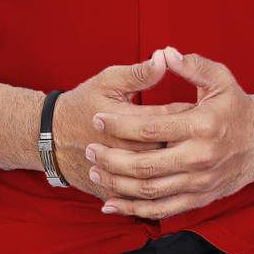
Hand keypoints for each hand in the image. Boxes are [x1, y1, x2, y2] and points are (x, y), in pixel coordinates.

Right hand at [51, 49, 193, 199]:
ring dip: (176, 165)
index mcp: (124, 119)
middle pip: (167, 149)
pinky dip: (160, 188)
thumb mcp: (108, 81)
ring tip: (187, 152)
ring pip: (157, 175)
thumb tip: (164, 57)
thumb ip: (139, 73)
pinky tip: (172, 177)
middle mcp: (123, 149)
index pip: (167, 118)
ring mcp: (117, 173)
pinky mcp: (113, 189)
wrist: (52, 137)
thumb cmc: (83, 104)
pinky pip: (141, 196)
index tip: (199, 107)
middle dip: (186, 140)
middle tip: (201, 132)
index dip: (187, 113)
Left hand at [85, 46, 253, 218]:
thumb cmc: (237, 106)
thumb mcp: (221, 79)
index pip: (150, 127)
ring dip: (117, 184)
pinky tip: (112, 204)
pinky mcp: (198, 198)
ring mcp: (199, 182)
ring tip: (96, 170)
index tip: (98, 118)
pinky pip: (161, 210)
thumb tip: (163, 53)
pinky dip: (134, 209)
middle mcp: (200, 158)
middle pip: (145, 164)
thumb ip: (192, 66)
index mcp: (202, 126)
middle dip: (111, 158)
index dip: (119, 124)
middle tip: (90, 149)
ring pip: (149, 190)